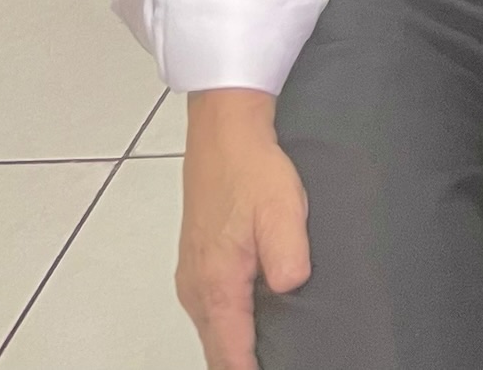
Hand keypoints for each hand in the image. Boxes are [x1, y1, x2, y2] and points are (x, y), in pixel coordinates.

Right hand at [178, 89, 310, 369]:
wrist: (224, 136)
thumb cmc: (255, 173)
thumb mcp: (283, 210)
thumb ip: (288, 255)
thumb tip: (290, 289)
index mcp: (217, 286)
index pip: (230, 355)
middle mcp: (196, 291)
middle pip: (217, 350)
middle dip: (247, 364)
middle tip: (290, 360)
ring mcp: (192, 279)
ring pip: (214, 332)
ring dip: (239, 347)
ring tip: (280, 350)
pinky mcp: (197, 265)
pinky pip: (213, 313)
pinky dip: (231, 326)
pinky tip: (260, 323)